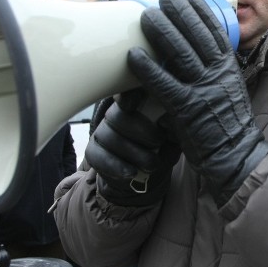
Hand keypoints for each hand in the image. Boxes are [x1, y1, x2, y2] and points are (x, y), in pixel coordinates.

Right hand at [85, 90, 179, 205]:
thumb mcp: (174, 138)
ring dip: (134, 153)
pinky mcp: (93, 151)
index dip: (128, 96)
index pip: (127, 92)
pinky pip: (97, 156)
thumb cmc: (163, 148)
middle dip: (141, 131)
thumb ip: (173, 129)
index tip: (134, 106)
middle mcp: (115, 114)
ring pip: (109, 137)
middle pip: (117, 116)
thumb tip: (168, 123)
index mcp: (136, 103)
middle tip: (159, 142)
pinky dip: (116, 166)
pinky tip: (131, 172)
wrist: (146, 174)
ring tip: (152, 165)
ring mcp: (102, 132)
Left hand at [127, 0, 267, 207]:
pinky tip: (133, 55)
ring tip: (145, 17)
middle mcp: (217, 73)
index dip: (199, 11)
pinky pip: (163, 84)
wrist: (235, 152)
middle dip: (178, 13)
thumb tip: (199, 49)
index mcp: (228, 66)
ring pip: (179, 53)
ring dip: (160, 32)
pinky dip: (147, 68)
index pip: (214, 30)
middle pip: (195, 35)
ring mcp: (202, 90)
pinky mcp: (186, 109)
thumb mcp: (229, 86)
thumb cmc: (227, 120)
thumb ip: (215, 68)